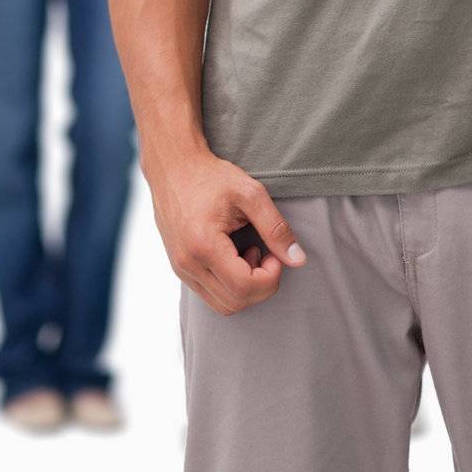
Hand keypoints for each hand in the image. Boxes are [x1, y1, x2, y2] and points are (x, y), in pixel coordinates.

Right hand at [146, 148, 306, 315]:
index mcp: (203, 245)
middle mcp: (187, 263)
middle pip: (235, 302)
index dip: (270, 277)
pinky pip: (210, 295)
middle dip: (261, 284)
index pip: (245, 287)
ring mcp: (180, 269)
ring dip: (245, 287)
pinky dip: (230, 285)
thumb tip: (298, 259)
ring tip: (248, 253)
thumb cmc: (211, 176)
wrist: (174, 167)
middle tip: (265, 252)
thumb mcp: (250, 194)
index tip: (274, 253)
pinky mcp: (179, 268)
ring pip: (223, 305)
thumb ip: (276, 228)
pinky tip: (234, 255)